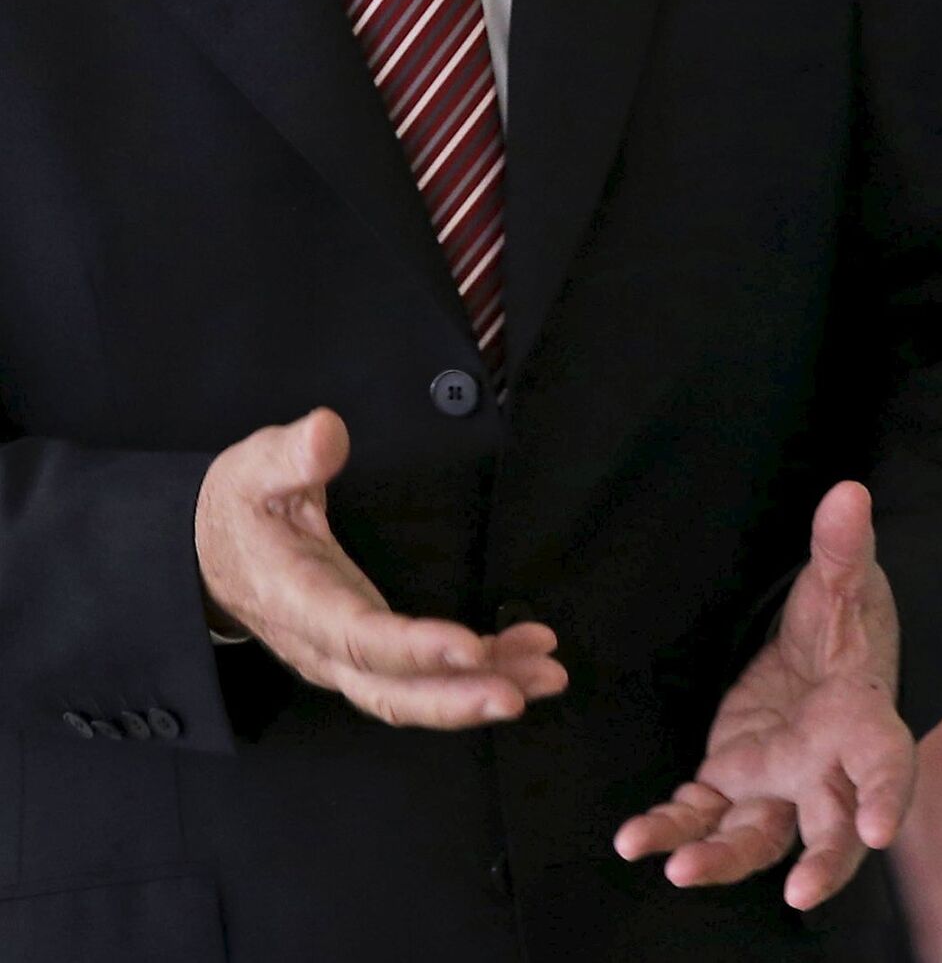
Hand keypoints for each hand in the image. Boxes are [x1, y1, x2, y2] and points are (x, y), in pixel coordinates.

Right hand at [194, 407, 566, 728]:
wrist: (207, 554)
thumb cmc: (238, 510)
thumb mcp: (252, 470)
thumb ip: (291, 454)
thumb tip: (326, 432)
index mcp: (296, 599)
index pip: (356, 635)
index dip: (413, 648)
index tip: (469, 647)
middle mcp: (322, 643)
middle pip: (390, 689)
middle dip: (457, 696)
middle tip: (521, 691)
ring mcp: (346, 654)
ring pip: (413, 693)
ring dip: (480, 689)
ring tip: (546, 675)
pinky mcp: (368, 650)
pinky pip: (423, 675)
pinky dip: (478, 668)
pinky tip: (524, 650)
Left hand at [613, 480, 914, 910]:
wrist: (821, 653)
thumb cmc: (846, 622)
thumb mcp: (846, 581)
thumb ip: (842, 546)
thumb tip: (849, 492)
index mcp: (863, 720)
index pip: (886, 762)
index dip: (888, 796)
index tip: (878, 830)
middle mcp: (826, 768)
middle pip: (831, 829)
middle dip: (822, 865)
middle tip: (804, 895)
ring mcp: (778, 783)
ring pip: (756, 838)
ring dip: (721, 859)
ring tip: (680, 869)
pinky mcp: (733, 778)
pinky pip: (703, 813)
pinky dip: (673, 827)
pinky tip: (637, 839)